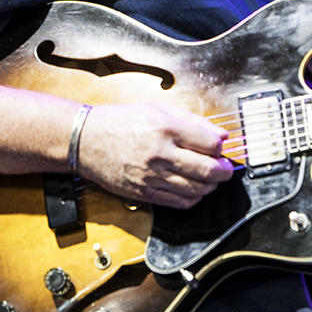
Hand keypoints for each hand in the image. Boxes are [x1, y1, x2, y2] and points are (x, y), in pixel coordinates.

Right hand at [74, 102, 232, 208]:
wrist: (86, 140)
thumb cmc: (120, 121)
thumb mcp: (157, 109)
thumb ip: (192, 121)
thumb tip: (220, 134)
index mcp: (165, 128)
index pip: (210, 143)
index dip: (222, 147)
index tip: (222, 147)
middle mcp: (160, 153)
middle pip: (208, 170)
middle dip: (224, 171)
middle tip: (226, 168)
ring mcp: (151, 176)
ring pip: (196, 190)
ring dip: (210, 186)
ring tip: (210, 178)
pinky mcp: (144, 193)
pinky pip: (178, 202)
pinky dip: (193, 198)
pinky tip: (193, 189)